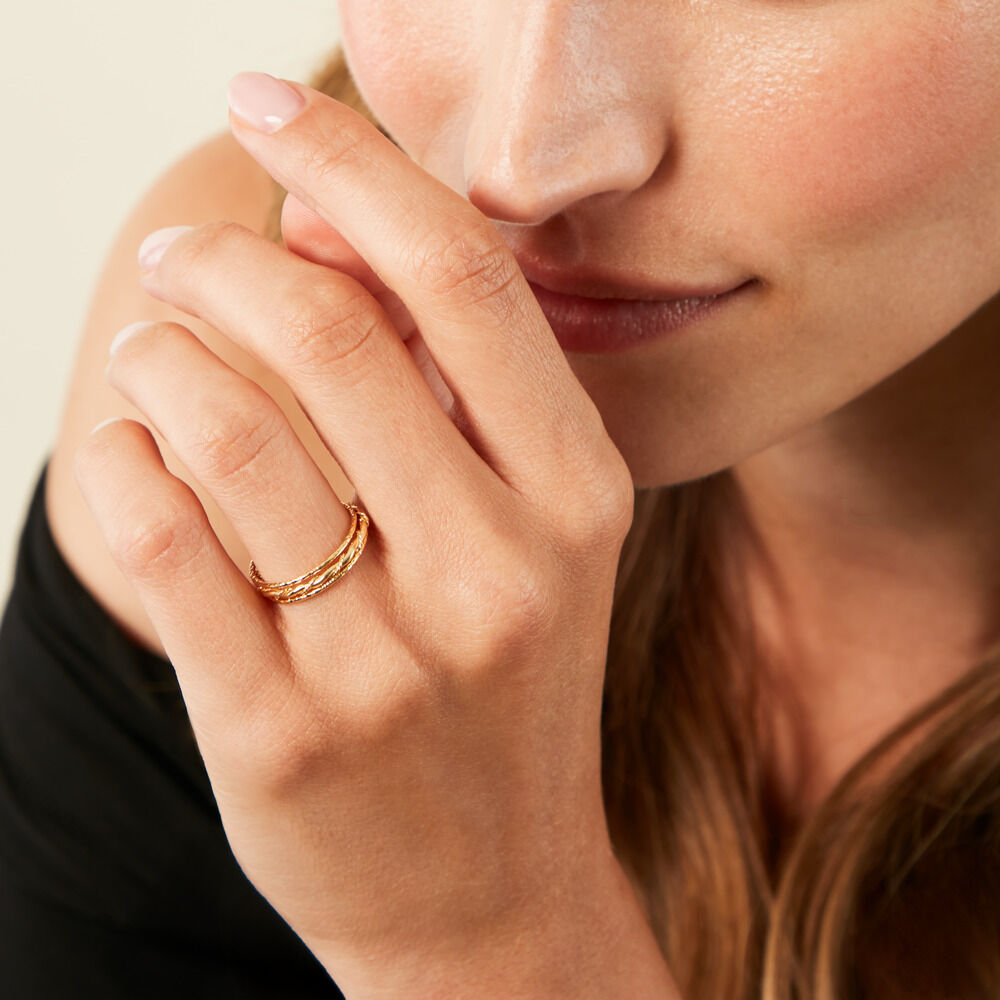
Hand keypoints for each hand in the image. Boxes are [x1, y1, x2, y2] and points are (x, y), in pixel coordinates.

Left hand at [75, 73, 647, 997]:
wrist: (492, 896)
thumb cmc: (506, 693)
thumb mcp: (530, 540)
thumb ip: (452, 385)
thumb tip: (327, 226)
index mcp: (578, 499)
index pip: (465, 282)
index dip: (355, 166)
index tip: (269, 103)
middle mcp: (500, 572)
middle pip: (328, 335)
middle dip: (224, 260)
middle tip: (187, 258)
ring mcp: (391, 662)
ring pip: (227, 432)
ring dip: (164, 357)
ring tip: (157, 355)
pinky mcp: (282, 735)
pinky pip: (162, 540)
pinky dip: (121, 459)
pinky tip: (133, 450)